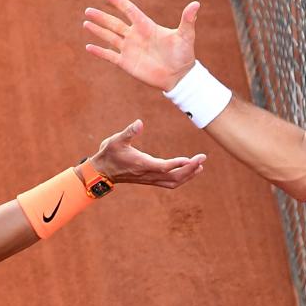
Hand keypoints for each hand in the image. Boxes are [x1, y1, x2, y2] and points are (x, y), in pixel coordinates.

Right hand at [84, 0, 198, 91]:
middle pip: (115, 23)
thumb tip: (196, 4)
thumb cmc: (184, 55)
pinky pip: (110, 56)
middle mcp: (135, 36)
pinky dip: (99, 52)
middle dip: (101, 17)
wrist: (179, 76)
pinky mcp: (127, 63)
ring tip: (86, 22)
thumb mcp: (185, 36)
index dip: (118, 2)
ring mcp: (130, 49)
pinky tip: (88, 47)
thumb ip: (187, 20)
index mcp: (146, 26)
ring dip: (98, 30)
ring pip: (109, 37)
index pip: (129, 10)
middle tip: (88, 10)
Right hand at [87, 119, 205, 187]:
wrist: (102, 172)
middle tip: (202, 158)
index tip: (191, 159)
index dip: (178, 164)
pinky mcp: (150, 180)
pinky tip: (189, 172)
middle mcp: (148, 174)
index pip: (164, 166)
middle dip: (190, 169)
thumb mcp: (115, 140)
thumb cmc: (109, 154)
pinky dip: (181, 179)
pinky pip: (169, 183)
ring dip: (188, 176)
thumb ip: (129, 132)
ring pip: (173, 182)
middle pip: (173, 176)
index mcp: (142, 164)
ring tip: (200, 166)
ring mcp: (150, 179)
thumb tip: (139, 122)